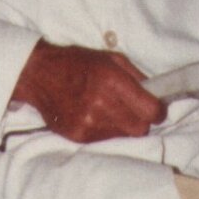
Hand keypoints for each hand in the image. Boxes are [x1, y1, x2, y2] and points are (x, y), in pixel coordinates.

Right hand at [11, 40, 165, 142]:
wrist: (40, 74)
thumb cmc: (78, 62)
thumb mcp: (111, 58)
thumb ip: (137, 76)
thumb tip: (157, 94)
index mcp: (112, 80)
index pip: (150, 110)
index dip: (158, 111)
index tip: (156, 109)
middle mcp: (101, 104)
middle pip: (140, 129)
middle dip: (141, 121)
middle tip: (133, 111)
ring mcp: (88, 123)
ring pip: (123, 137)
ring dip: (123, 127)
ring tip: (109, 111)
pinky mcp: (78, 136)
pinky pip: (105, 140)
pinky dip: (106, 131)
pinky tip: (95, 116)